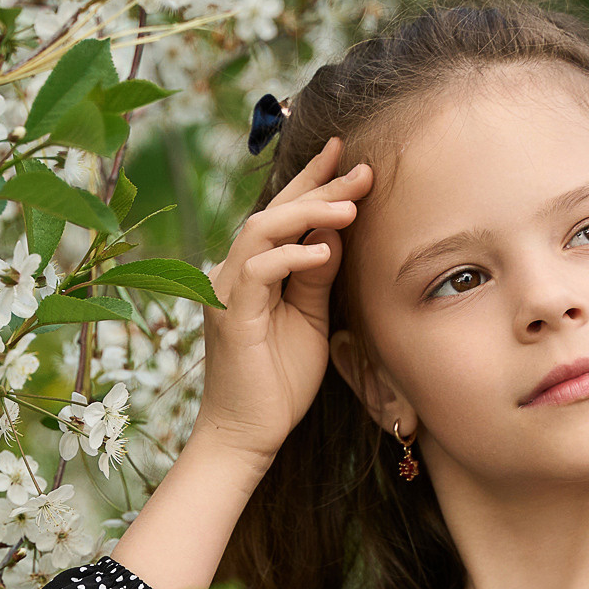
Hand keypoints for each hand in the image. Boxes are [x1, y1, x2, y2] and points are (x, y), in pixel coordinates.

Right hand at [194, 134, 374, 463]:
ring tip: (351, 205)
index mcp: (253, 271)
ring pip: (263, 230)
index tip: (346, 154)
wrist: (247, 434)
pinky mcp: (230, 314)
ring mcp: (227, 290)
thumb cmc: (278, 383)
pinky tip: (324, 251)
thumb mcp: (310, 320)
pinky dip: (292, 256)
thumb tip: (335, 235)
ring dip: (309, 214)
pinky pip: (259, 269)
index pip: (284, 215)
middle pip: (275, 212)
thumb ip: (317, 277)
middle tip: (361, 168)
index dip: (312, 182)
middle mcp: (234, 272)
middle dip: (319, 186)